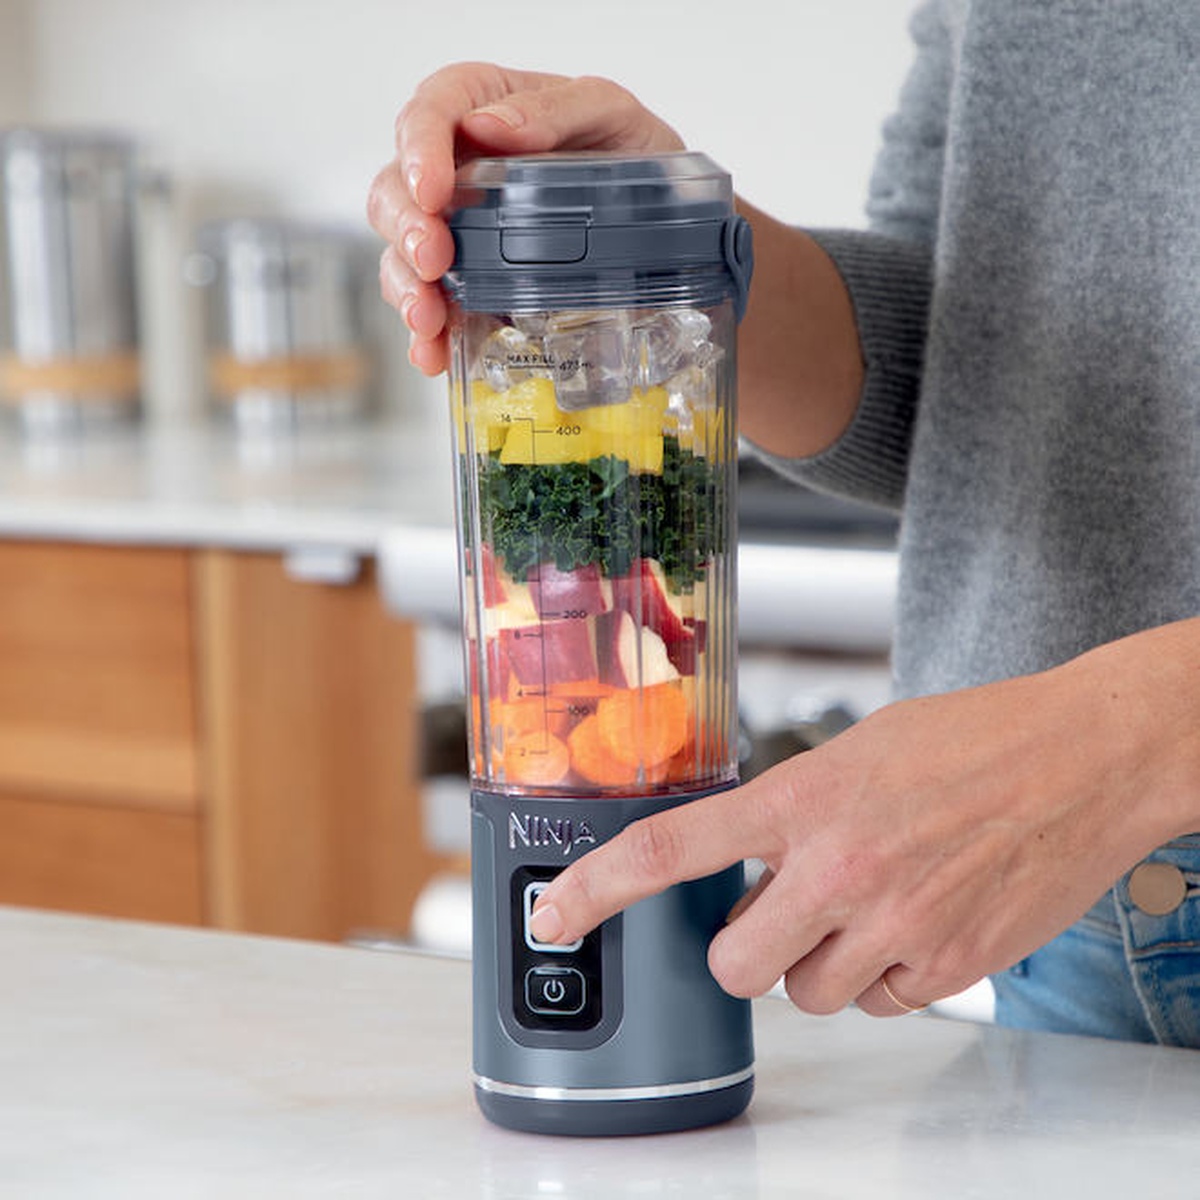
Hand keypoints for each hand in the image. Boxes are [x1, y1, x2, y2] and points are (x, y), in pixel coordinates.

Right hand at [367, 62, 684, 374]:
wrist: (665, 225)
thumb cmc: (632, 153)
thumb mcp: (613, 115)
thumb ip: (560, 107)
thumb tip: (491, 126)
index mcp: (481, 107)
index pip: (428, 113)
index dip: (418, 150)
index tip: (433, 191)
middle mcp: (456, 169)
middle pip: (395, 190)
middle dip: (406, 228)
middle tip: (433, 260)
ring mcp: (458, 231)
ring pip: (401, 253)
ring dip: (406, 287)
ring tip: (429, 318)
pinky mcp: (470, 285)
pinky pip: (432, 307)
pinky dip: (428, 335)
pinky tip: (435, 353)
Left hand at [529, 627, 1199, 1016]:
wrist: (1084, 756)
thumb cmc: (971, 738)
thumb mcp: (857, 749)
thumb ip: (792, 808)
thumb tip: (742, 859)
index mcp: (804, 797)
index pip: (671, 849)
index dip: (598, 887)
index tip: (555, 912)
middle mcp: (839, 867)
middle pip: (736, 967)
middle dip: (745, 952)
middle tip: (776, 915)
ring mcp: (896, 922)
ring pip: (809, 996)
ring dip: (821, 965)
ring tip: (867, 907)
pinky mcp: (950, 964)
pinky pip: (882, 1005)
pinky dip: (886, 977)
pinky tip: (917, 921)